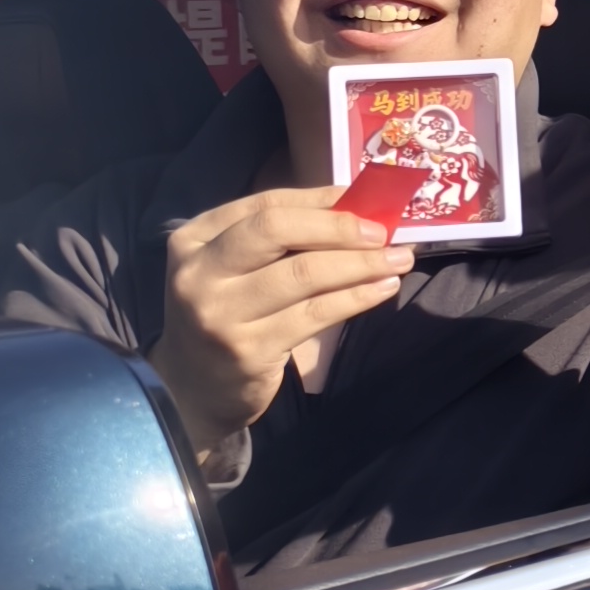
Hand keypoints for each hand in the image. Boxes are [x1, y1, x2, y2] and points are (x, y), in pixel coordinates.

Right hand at [153, 188, 411, 449]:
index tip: (364, 198)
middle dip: (338, 227)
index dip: (319, 200)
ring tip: (398, 260)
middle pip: (276, 230)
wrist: (191, 390)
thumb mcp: (233, 270)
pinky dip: (356, 297)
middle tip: (383, 233)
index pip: (264, 206)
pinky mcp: (249, 351)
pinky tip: (382, 289)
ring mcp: (220, 314)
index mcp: (193, 240)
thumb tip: (354, 206)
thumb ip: (279, 239)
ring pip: (303, 274)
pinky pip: (315, 314)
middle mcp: (199, 274)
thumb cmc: (227, 316)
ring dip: (359, 264)